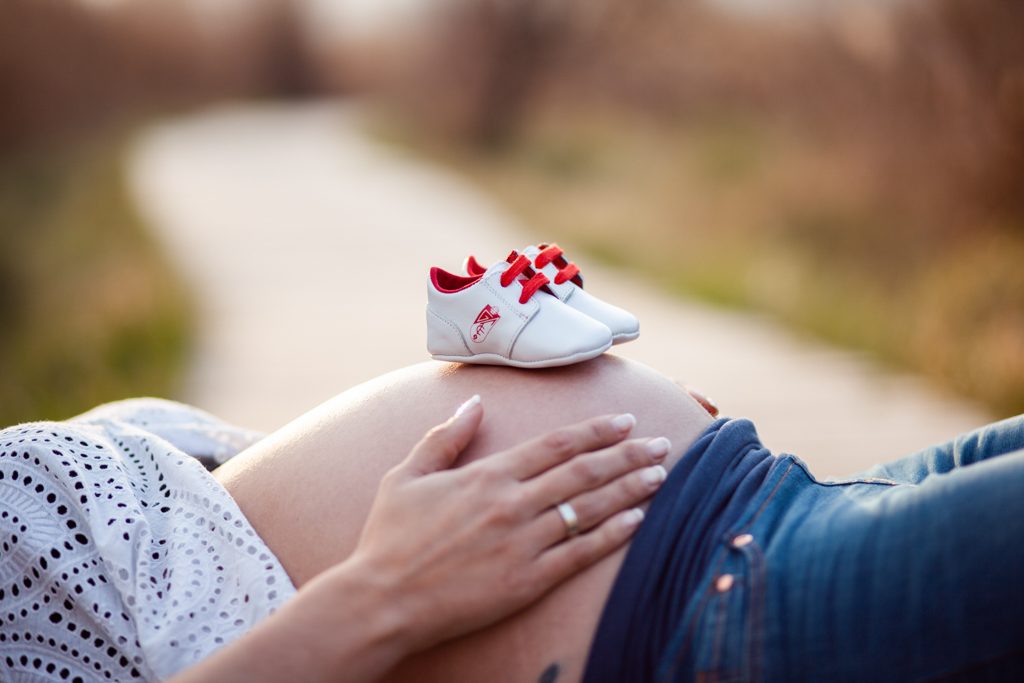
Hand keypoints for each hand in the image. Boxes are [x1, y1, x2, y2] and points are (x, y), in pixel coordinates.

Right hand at [338, 394, 670, 654]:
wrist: (382, 600)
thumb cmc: (389, 537)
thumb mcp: (406, 475)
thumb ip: (444, 437)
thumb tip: (474, 402)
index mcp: (487, 475)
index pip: (556, 444)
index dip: (596, 430)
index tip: (625, 420)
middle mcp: (513, 504)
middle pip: (584, 472)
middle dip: (628, 454)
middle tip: (661, 444)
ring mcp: (523, 543)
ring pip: (590, 509)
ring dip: (630, 489)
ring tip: (660, 476)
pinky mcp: (527, 581)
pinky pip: (580, 553)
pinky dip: (612, 534)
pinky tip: (637, 520)